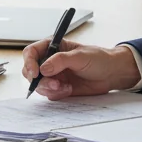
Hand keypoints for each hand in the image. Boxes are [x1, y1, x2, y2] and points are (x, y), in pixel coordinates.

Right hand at [21, 39, 141, 99]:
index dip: (29, 62)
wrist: (112, 74)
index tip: (35, 73)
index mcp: (53, 47)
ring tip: (65, 87)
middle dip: (39, 80)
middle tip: (54, 84)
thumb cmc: (99, 59)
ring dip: (49, 88)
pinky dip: (57, 94)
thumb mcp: (80, 56)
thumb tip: (43, 68)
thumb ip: (61, 60)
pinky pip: (49, 94)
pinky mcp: (59, 88)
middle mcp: (50, 61)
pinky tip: (69, 90)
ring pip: (39, 85)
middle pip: (30, 71)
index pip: (31, 52)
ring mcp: (54, 75)